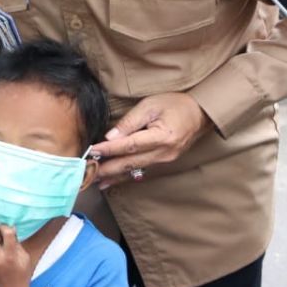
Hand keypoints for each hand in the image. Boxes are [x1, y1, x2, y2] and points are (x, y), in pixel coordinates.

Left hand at [89, 92, 211, 188]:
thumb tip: (110, 137)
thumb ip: (130, 122)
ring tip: (95, 181)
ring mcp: (165, 160)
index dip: (108, 150)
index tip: (91, 152)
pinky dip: (125, 176)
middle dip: (106, 169)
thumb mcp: (150, 105)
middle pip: (130, 163)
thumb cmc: (174, 105)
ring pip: (134, 170)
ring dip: (113, 176)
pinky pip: (141, 170)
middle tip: (87, 174)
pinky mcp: (164, 163)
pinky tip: (112, 181)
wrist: (199, 114)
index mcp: (161, 137)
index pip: (129, 145)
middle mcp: (163, 153)